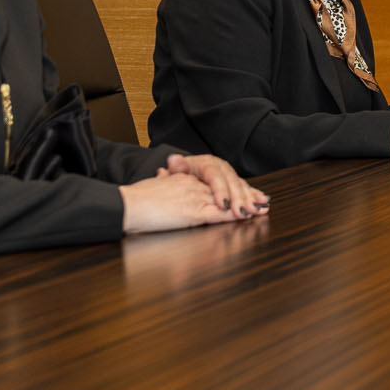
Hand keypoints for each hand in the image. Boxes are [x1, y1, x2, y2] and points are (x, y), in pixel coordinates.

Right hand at [121, 173, 254, 234]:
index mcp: (186, 178)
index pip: (216, 181)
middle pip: (226, 188)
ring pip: (225, 200)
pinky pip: (217, 213)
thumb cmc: (136, 199)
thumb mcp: (155, 185)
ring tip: (260, 209)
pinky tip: (243, 216)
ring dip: (244, 205)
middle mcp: (193, 185)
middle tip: (263, 201)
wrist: (126, 205)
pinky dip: (232, 215)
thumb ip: (165, 179)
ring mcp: (194, 197)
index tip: (248, 191)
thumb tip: (165, 173)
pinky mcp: (191, 212)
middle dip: (246, 195)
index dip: (234, 186)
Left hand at [157, 153, 267, 216]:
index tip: (222, 204)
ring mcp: (229, 175)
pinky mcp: (234, 183)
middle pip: (232, 181)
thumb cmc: (179, 176)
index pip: (215, 176)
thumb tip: (174, 160)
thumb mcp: (175, 171)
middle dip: (239, 198)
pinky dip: (254, 195)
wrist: (184, 174)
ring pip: (241, 185)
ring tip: (257, 208)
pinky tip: (263, 201)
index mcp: (206, 163)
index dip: (220, 190)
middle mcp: (220, 167)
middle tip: (242, 212)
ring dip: (250, 198)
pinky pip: (245, 188)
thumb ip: (177, 168)